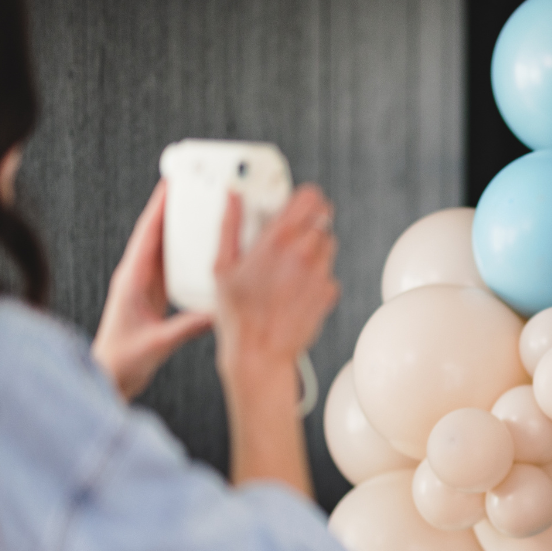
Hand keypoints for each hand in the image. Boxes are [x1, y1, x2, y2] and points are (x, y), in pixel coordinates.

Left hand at [91, 181, 212, 398]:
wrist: (108, 377)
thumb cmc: (121, 361)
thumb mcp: (157, 344)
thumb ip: (186, 328)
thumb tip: (215, 312)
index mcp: (131, 281)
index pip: (146, 236)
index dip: (158, 208)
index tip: (170, 184)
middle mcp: (135, 278)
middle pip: (154, 234)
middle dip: (170, 208)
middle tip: (188, 186)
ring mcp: (143, 286)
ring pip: (161, 248)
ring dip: (177, 227)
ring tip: (196, 208)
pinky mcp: (151, 296)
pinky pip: (168, 265)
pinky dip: (182, 251)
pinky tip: (197, 246)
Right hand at [213, 184, 339, 381]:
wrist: (260, 353)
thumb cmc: (238, 315)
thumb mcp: (222, 266)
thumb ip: (230, 225)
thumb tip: (233, 196)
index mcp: (278, 239)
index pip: (310, 196)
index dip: (305, 196)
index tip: (298, 202)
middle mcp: (304, 252)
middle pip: (323, 218)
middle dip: (309, 221)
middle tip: (292, 233)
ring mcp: (320, 273)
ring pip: (328, 244)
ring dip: (314, 247)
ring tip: (291, 264)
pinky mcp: (329, 292)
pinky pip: (329, 273)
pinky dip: (317, 275)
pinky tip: (296, 288)